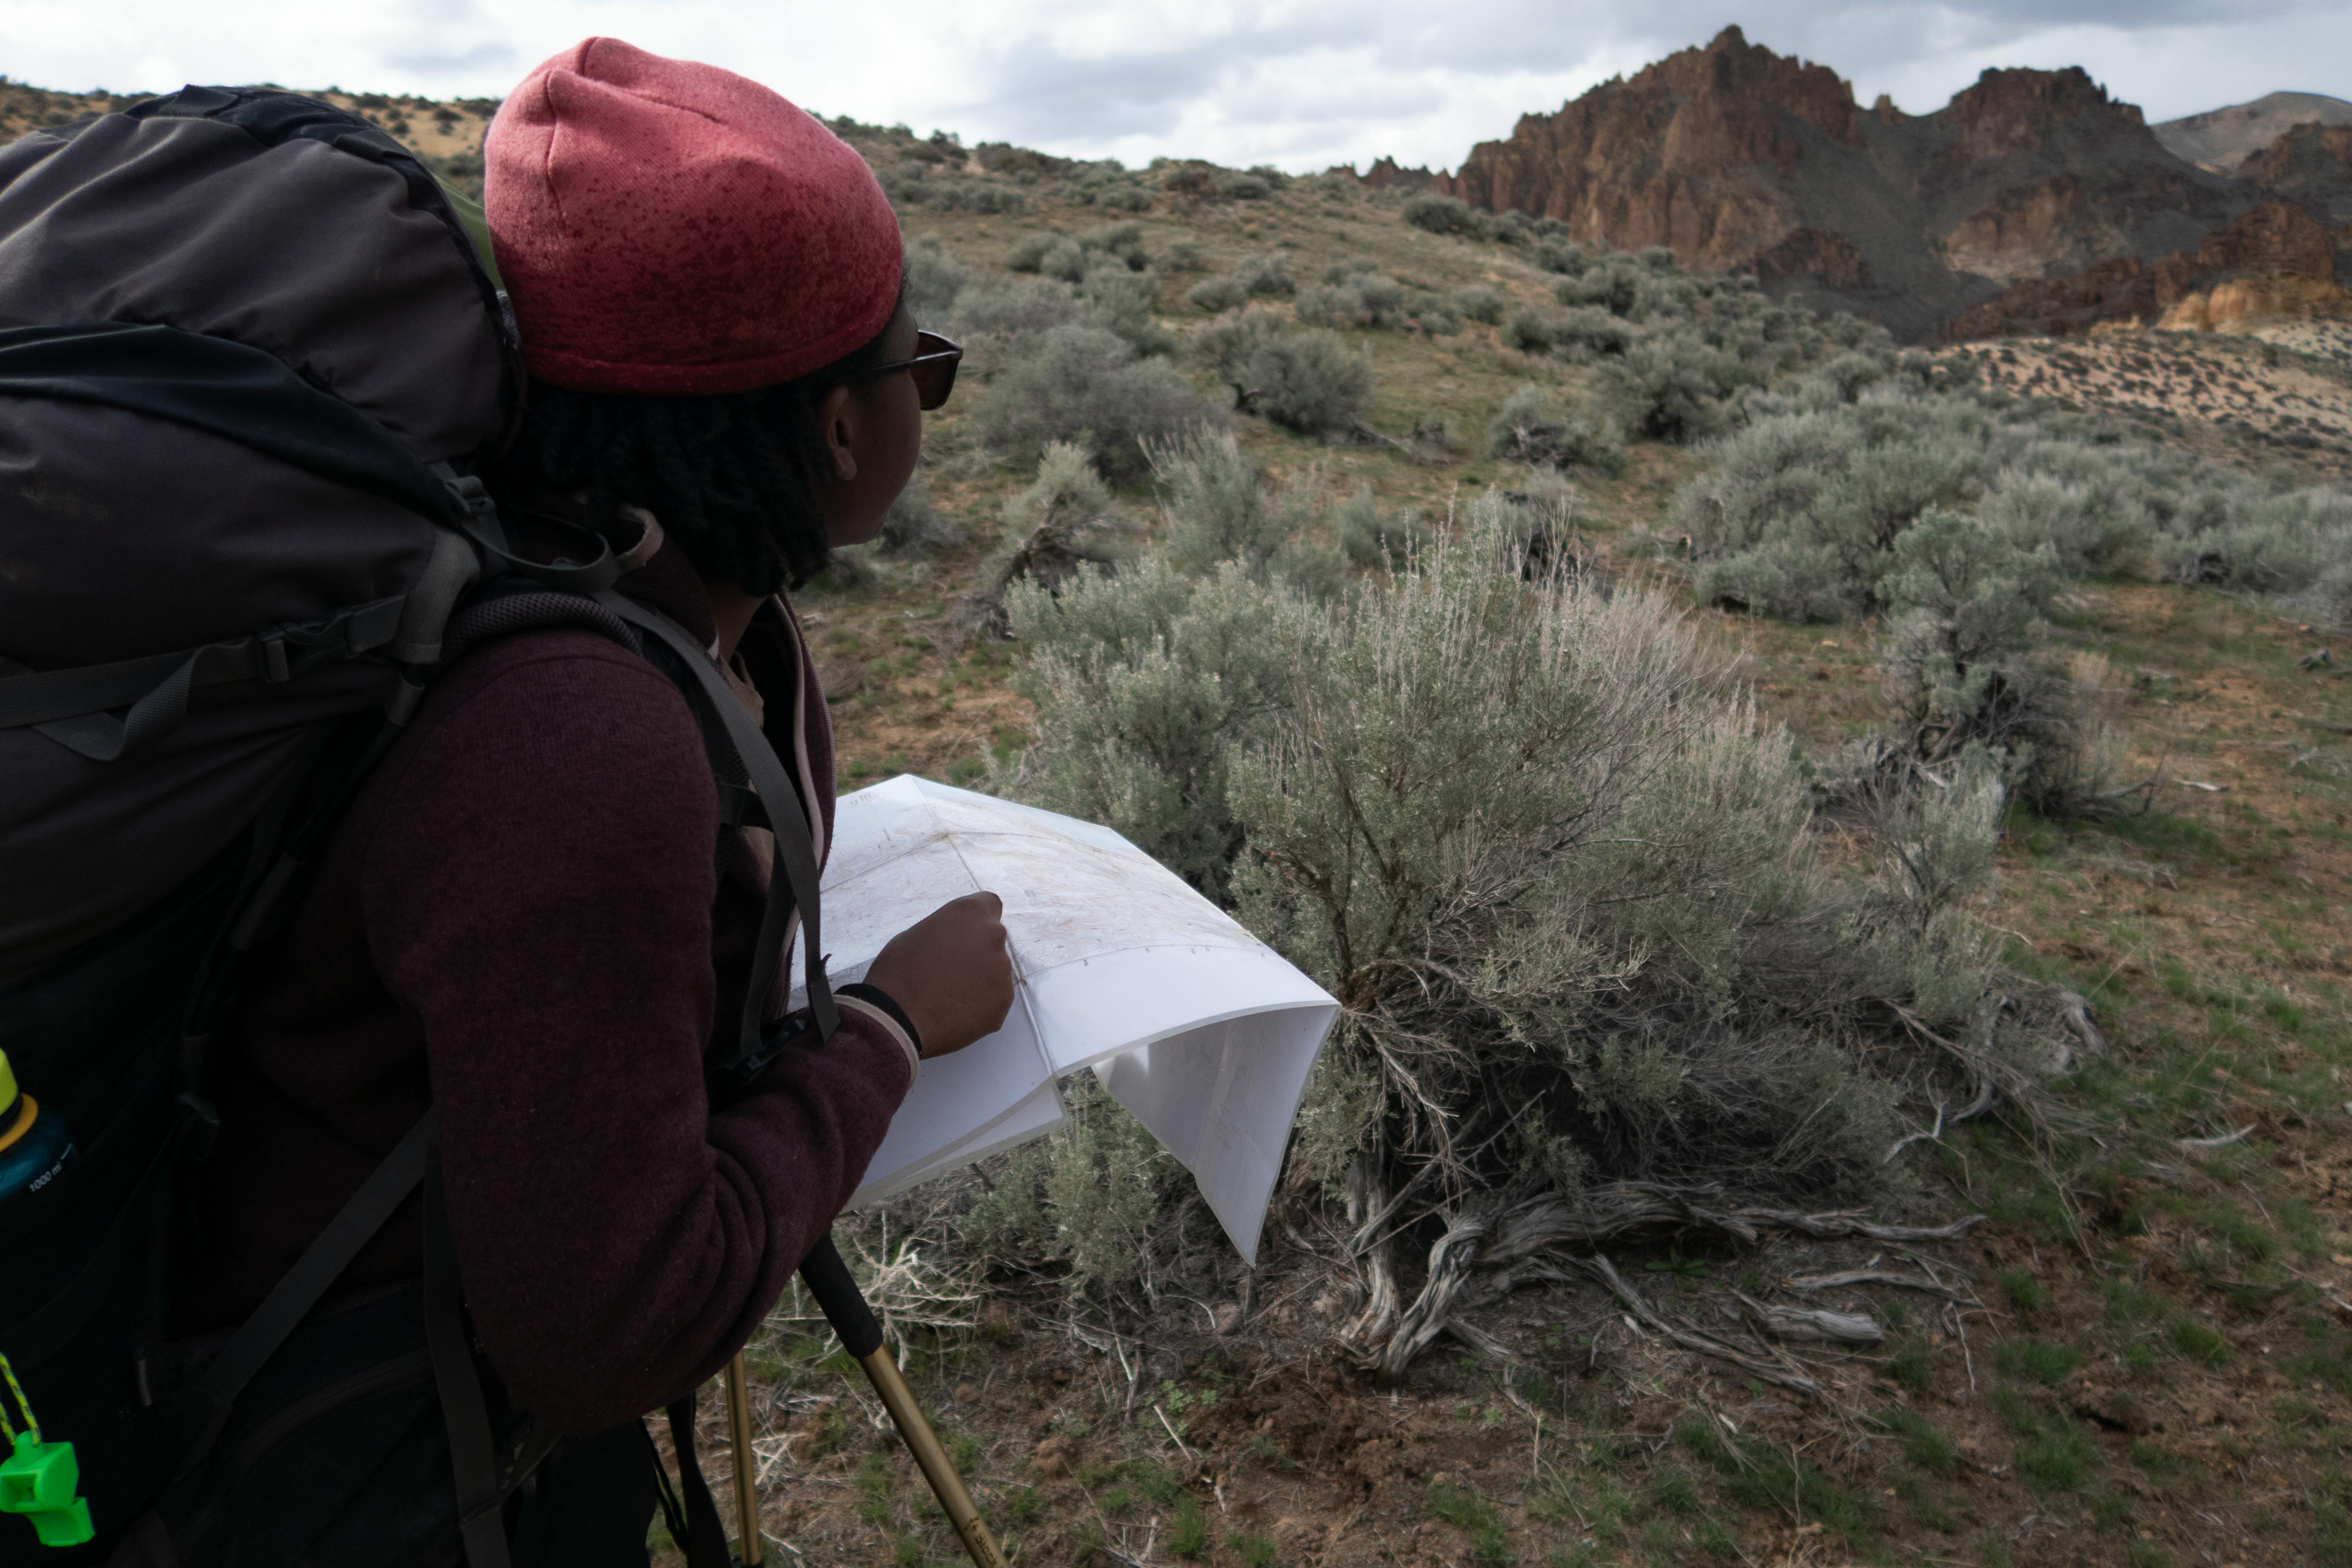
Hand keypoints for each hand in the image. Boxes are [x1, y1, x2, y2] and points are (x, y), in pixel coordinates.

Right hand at [861, 892, 1012, 1058]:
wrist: (896, 1019)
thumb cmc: (898, 974)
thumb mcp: (915, 935)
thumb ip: (945, 932)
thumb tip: (953, 941)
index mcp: (970, 913)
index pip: (990, 905)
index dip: (977, 921)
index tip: (966, 935)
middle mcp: (993, 936)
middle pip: (993, 941)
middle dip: (978, 952)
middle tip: (952, 971)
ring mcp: (1002, 971)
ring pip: (996, 972)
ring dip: (981, 980)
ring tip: (950, 997)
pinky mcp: (1003, 1002)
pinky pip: (996, 999)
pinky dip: (982, 1005)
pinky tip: (957, 1013)